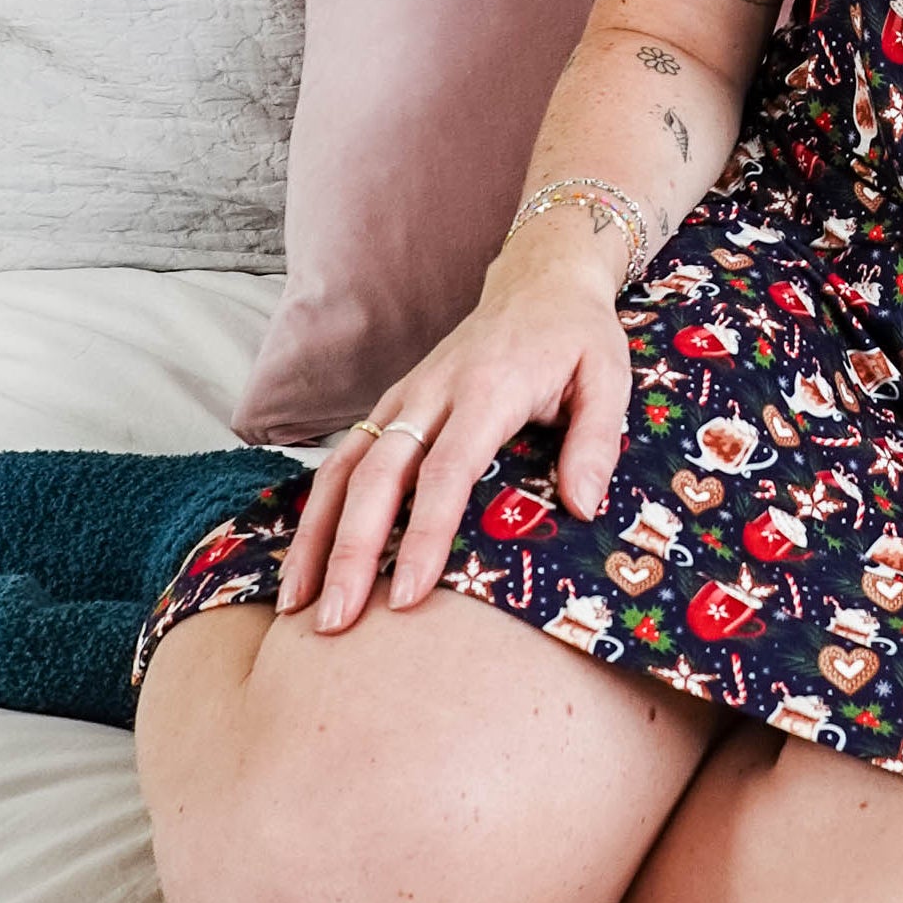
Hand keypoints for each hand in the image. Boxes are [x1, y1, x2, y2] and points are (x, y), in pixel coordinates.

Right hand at [276, 234, 631, 633]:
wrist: (539, 280)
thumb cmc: (577, 337)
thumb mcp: (608, 376)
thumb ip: (595, 439)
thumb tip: (582, 507)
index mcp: (488, 388)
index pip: (447, 470)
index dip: (426, 533)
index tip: (409, 595)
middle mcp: (433, 392)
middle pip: (378, 476)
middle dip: (352, 550)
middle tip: (335, 621)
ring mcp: (404, 397)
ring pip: (345, 467)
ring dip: (316, 535)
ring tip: (295, 604)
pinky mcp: (392, 406)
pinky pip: (343, 457)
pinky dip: (317, 508)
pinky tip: (303, 558)